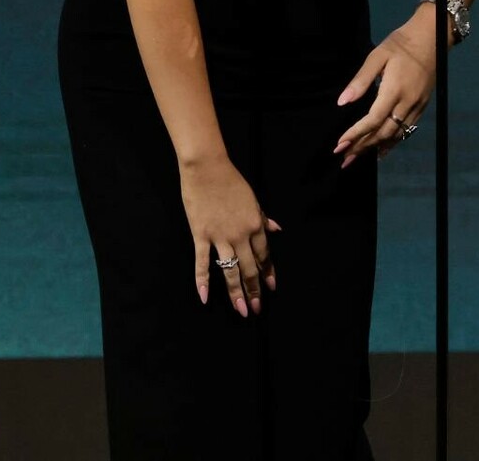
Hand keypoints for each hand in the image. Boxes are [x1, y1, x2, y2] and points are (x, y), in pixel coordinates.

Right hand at [180, 154, 280, 316]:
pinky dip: (202, 280)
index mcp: (255, 225)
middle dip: (255, 290)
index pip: (264, 255)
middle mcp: (241, 235)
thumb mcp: (253, 199)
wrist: (207, 168)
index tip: (272, 288)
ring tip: (242, 310)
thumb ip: (263, 218)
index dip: (268, 272)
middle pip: (250, 268)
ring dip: (236, 292)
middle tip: (257, 309)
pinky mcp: (201, 236)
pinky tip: (205, 297)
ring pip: (230, 270)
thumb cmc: (231, 181)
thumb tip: (277, 229)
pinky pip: (203, 262)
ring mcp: (220, 237)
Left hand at [333, 5, 437, 167]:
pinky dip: (393, 142)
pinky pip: (407, 130)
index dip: (355, 134)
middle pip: (383, 132)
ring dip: (375, 147)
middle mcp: (407, 102)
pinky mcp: (422, 105)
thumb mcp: (377, 56)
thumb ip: (361, 80)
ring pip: (396, 134)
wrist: (432, 37)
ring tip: (357, 157)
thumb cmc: (401, 43)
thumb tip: (342, 102)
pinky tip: (382, 150)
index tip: (340, 145)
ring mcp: (417, 106)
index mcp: (394, 90)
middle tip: (344, 158)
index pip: (372, 120)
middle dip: (362, 147)